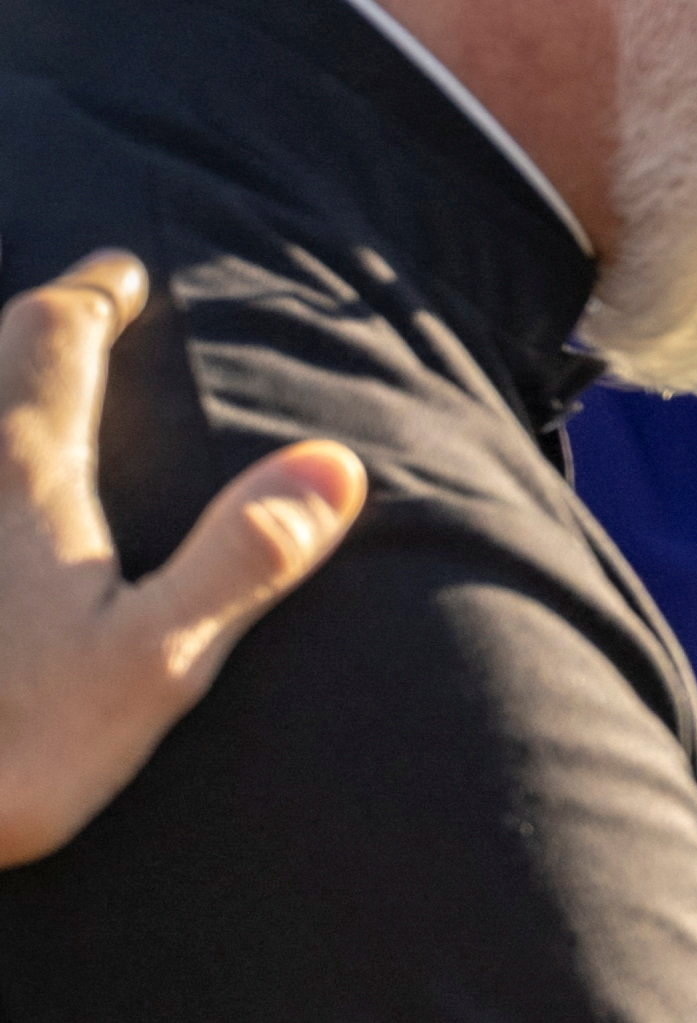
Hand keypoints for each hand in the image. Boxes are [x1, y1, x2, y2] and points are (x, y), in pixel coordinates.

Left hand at [0, 251, 365, 863]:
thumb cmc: (11, 748)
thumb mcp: (157, 662)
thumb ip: (243, 558)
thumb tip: (336, 464)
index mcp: (24, 475)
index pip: (57, 339)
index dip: (93, 296)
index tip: (121, 274)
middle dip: (35, 325)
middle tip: (75, 311)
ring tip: (22, 399)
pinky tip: (1, 503)